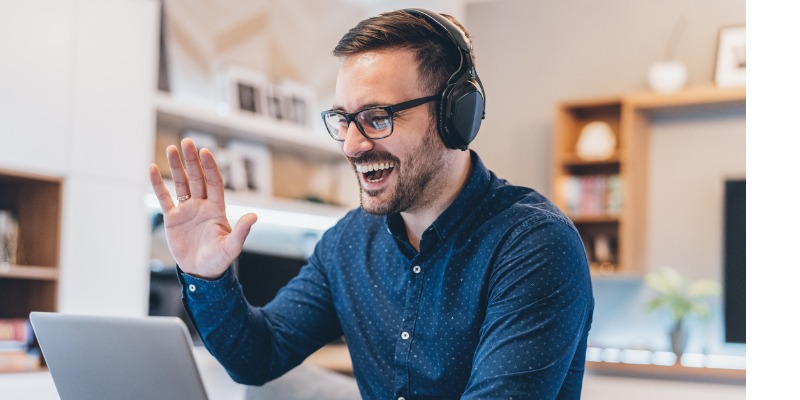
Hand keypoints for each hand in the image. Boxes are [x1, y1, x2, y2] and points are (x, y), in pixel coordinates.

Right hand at [149, 138, 256, 278]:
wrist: (201, 272)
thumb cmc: (219, 260)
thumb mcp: (232, 247)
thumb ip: (241, 231)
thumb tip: (254, 216)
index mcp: (217, 209)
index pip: (214, 182)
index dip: (210, 167)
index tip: (205, 152)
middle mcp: (202, 205)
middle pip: (197, 178)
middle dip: (192, 161)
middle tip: (187, 142)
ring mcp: (187, 210)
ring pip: (181, 184)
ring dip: (176, 167)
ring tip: (172, 148)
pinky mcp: (173, 218)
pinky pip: (164, 198)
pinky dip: (158, 184)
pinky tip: (153, 168)